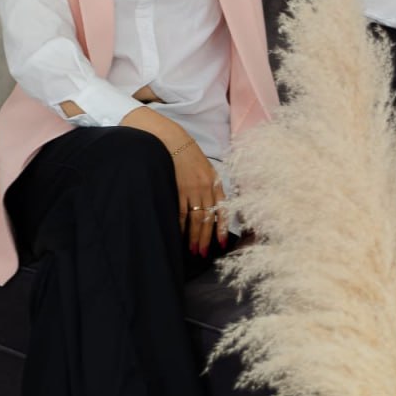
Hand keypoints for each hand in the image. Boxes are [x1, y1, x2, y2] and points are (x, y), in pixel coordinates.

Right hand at [172, 141, 228, 256]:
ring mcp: (192, 190)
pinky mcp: (178, 189)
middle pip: (208, 219)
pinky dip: (181, 226)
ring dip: (194, 237)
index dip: (222, 229)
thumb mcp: (206, 169)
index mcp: (215, 184)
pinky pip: (181, 212)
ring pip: (195, 219)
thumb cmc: (189, 156)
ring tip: (193, 250)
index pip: (222, 211)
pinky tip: (180, 236)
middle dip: (206, 238)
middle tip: (203, 253)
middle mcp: (206, 189)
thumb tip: (211, 208)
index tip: (222, 243)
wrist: (173, 141)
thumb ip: (211, 187)